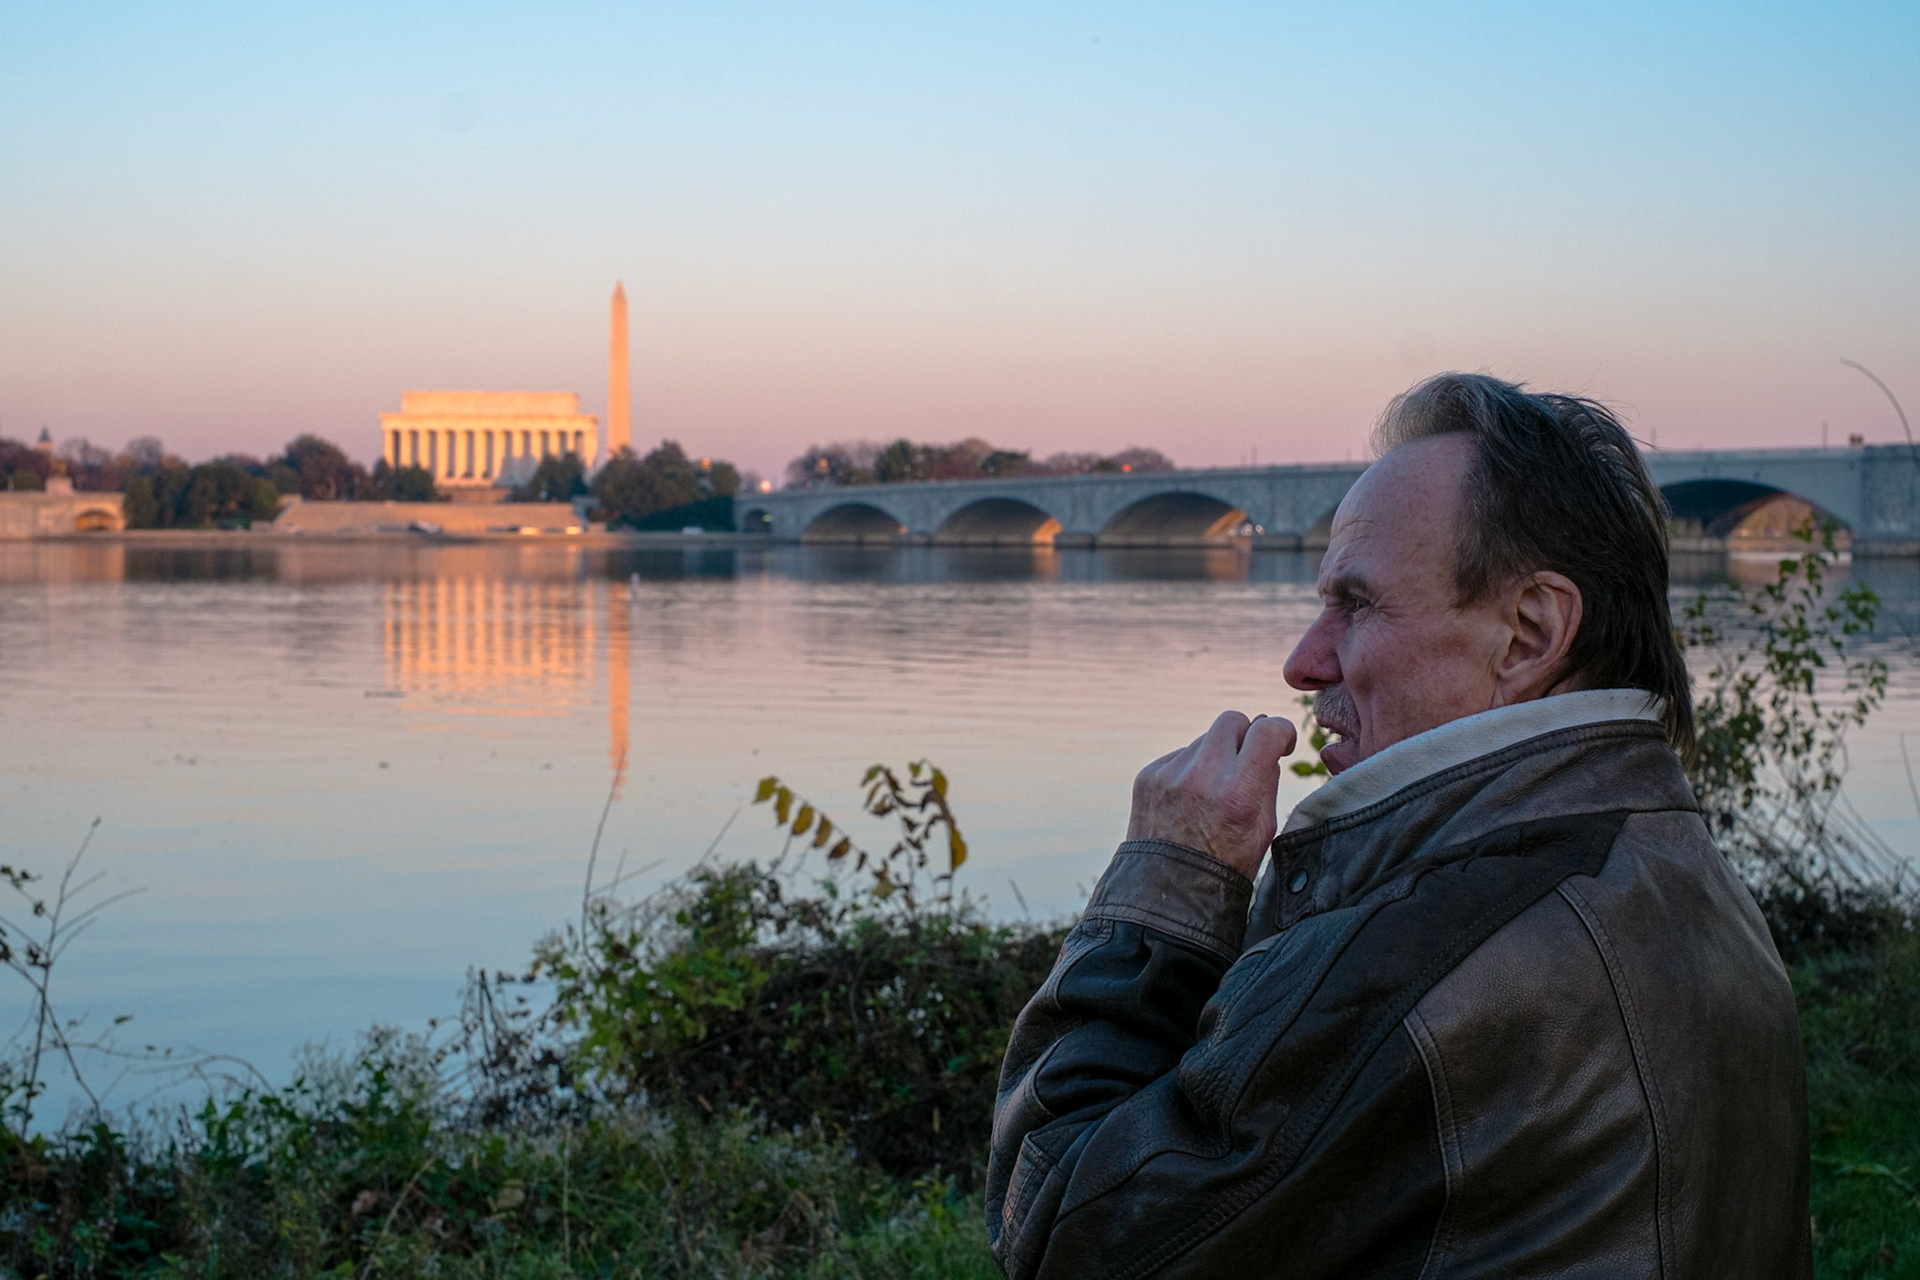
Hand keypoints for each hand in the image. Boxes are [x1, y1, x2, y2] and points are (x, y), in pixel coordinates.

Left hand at [1127, 712, 1297, 879]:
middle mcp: (1202, 777)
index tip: (1282, 742)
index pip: (1266, 730)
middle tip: (1246, 761)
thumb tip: (1268, 734)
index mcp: (1238, 794)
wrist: (1168, 893)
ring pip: (1204, 740)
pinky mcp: (1147, 776)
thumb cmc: (1226, 864)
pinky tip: (1188, 803)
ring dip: (1215, 757)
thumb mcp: (1263, 828)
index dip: (1281, 731)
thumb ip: (1268, 777)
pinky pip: (1179, 757)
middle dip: (1245, 736)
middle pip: (1232, 721)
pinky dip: (1189, 771)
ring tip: (1212, 795)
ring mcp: (1170, 774)